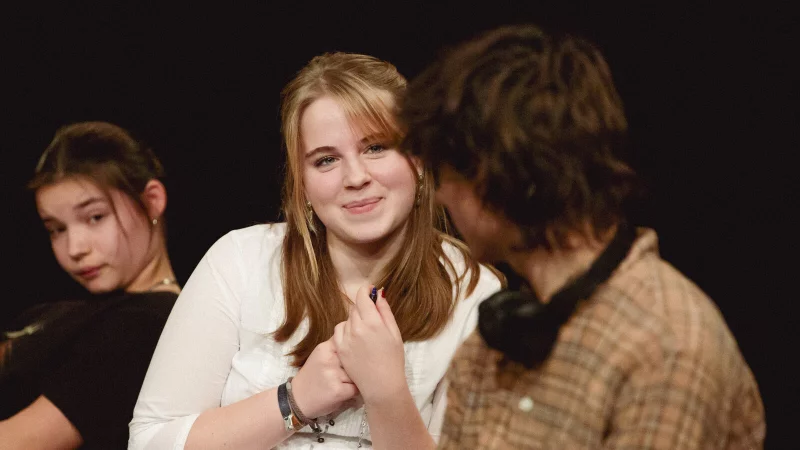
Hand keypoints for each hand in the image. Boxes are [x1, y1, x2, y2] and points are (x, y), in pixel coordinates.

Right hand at [290, 339, 358, 418]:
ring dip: (354, 380)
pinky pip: (356, 388)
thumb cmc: (312, 377)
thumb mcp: (320, 357)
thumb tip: (358, 344)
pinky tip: (343, 393)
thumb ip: (336, 349)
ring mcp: (333, 375)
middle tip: (347, 373)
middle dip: (354, 367)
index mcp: (324, 348)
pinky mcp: (338, 390)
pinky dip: (353, 392)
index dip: (353, 350)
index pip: (347, 342)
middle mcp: (329, 359)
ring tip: (343, 384)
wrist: (297, 399)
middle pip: (354, 359)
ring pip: (356, 374)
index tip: (353, 356)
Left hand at [332, 286, 405, 404]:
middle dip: (363, 308)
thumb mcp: (394, 333)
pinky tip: (355, 339)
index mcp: (372, 322)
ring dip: (355, 320)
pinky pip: (339, 331)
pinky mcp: (339, 349)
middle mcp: (356, 328)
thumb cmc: (393, 360)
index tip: (370, 292)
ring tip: (366, 333)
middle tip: (373, 318)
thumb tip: (379, 294)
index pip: (362, 296)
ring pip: (347, 319)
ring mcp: (345, 339)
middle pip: (355, 307)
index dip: (366, 291)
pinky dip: (346, 331)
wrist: (382, 386)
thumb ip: (385, 311)